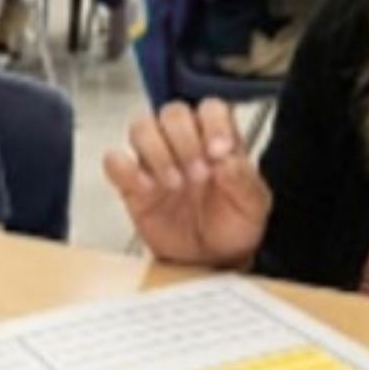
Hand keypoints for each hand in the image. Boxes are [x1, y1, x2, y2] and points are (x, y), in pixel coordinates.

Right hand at [103, 99, 270, 265]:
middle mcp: (185, 142)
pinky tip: (147, 190)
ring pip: (142, 127)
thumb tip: (228, 160)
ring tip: (173, 184)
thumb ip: (244, 180)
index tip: (219, 152)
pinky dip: (125, 170)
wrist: (211, 260)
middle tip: (199, 175)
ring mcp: (155, 160)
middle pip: (173, 113)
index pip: (210, 109)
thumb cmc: (233, 225)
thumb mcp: (253, 206)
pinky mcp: (131, 184)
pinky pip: (115, 161)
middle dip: (185, 141)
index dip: (213, 124)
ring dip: (156, 152)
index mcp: (218, 139)